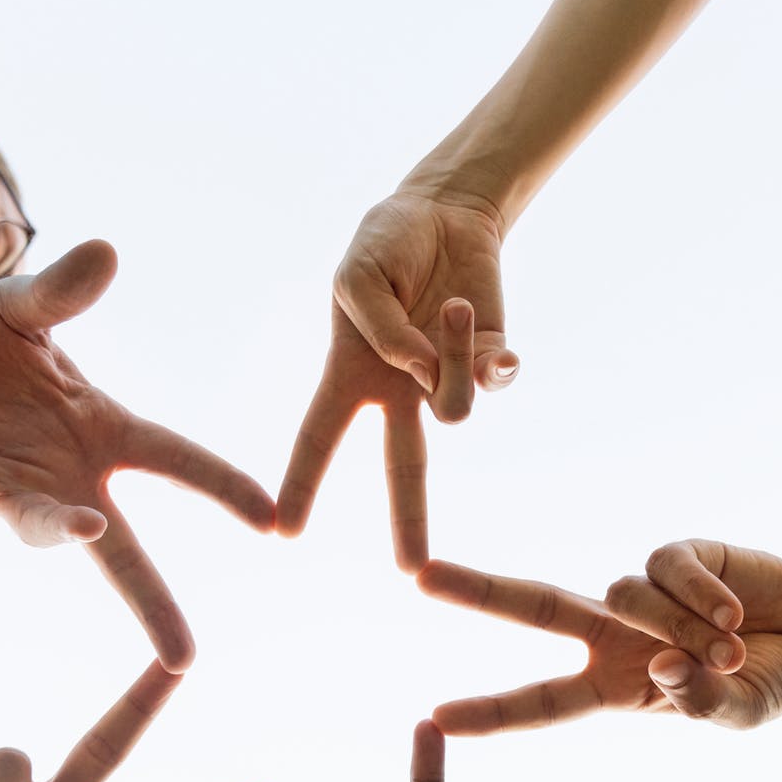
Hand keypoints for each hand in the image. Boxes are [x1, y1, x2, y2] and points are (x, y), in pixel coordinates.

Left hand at [0, 240, 275, 670]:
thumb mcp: (21, 308)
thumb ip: (62, 293)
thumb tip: (106, 251)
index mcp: (96, 431)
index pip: (175, 462)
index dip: (224, 489)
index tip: (274, 521)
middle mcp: (60, 474)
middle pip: (117, 550)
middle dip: (151, 604)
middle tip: (182, 654)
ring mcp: (5, 489)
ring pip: (38, 528)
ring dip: (60, 529)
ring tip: (86, 525)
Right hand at [277, 191, 518, 572]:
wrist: (443, 210)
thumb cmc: (386, 244)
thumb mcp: (359, 278)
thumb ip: (382, 331)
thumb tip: (424, 374)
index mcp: (350, 375)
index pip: (320, 438)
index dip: (302, 483)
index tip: (285, 531)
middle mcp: (398, 389)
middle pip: (404, 468)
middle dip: (409, 520)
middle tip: (413, 571)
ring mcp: (447, 377)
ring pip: (455, 408)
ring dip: (454, 357)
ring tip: (450, 305)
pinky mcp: (492, 357)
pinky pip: (495, 378)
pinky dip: (491, 355)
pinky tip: (479, 324)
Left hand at [417, 558, 740, 733]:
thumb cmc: (766, 681)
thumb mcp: (737, 714)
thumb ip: (702, 703)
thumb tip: (664, 668)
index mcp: (613, 685)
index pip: (541, 702)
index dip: (492, 712)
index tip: (436, 717)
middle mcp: (612, 634)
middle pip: (532, 607)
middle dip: (477, 590)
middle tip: (420, 576)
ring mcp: (640, 592)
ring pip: (625, 597)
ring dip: (680, 627)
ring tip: (729, 647)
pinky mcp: (675, 556)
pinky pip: (667, 570)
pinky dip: (702, 596)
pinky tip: (734, 613)